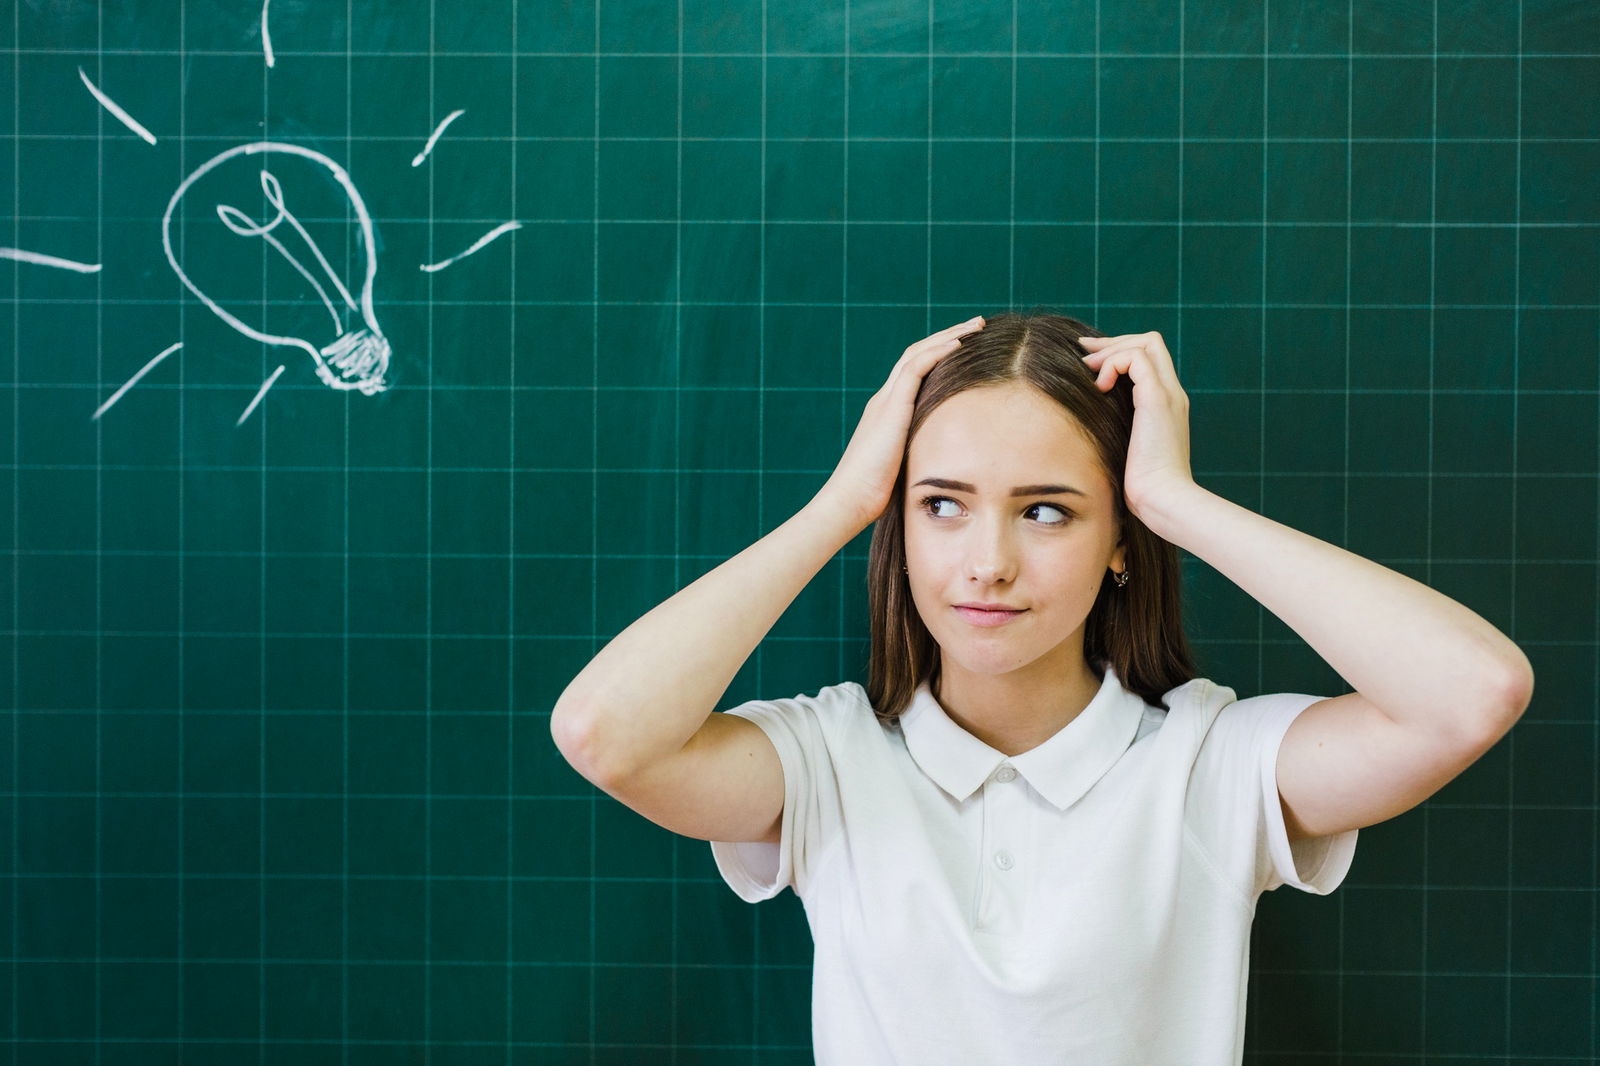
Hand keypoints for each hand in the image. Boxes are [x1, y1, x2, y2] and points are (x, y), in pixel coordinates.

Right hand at [818, 316, 986, 526]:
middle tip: (977, 325)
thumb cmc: (875, 496)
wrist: (849, 501)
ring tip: (976, 326)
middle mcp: (884, 400)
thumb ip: (921, 458)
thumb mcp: (904, 469)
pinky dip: (938, 352)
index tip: (966, 346)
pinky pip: (916, 368)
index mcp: (888, 413)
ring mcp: (886, 401)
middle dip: (948, 337)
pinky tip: (959, 344)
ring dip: (949, 336)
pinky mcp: (891, 407)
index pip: (915, 372)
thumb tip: (947, 469)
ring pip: (918, 353)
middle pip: (917, 354)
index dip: (940, 355)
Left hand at [1077, 331, 1197, 520]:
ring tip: (1089, 372)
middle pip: (1151, 342)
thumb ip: (1118, 430)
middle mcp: (1172, 393)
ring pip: (1146, 343)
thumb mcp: (1125, 450)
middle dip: (1113, 343)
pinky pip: (1136, 359)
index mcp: (1167, 404)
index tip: (1090, 361)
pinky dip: (1113, 364)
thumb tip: (1090, 421)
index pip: (1151, 358)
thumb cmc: (1140, 486)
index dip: (1119, 352)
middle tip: (1083, 354)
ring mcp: (1168, 394)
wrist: (1162, 499)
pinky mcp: (1157, 400)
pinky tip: (1099, 387)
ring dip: (1111, 351)